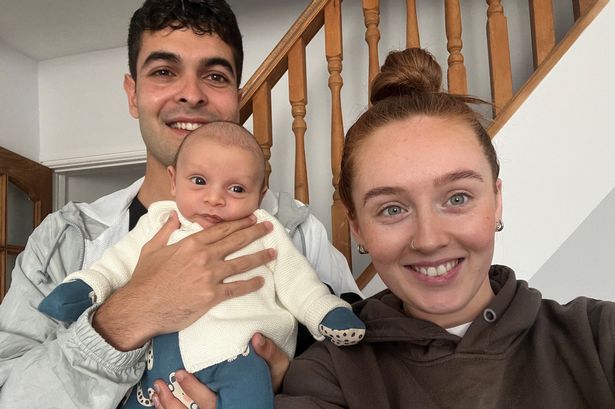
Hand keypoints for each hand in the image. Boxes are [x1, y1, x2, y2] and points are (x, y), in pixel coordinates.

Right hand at [93, 212, 275, 350]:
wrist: (141, 306)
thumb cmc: (145, 279)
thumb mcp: (151, 248)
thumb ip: (165, 230)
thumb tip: (174, 216)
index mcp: (191, 243)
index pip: (222, 229)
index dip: (239, 223)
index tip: (252, 218)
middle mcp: (204, 257)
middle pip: (236, 241)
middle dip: (255, 233)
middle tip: (268, 228)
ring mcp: (209, 276)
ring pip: (241, 263)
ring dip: (259, 257)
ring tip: (272, 252)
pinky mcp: (211, 296)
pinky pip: (236, 288)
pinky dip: (250, 284)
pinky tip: (261, 281)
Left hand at [150, 333, 289, 407]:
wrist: (272, 392)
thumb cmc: (273, 379)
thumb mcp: (277, 366)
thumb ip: (269, 353)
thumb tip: (256, 338)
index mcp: (236, 401)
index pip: (210, 401)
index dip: (193, 389)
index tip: (180, 373)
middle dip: (173, 401)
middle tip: (160, 383)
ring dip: (168, 406)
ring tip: (156, 391)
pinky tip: (159, 400)